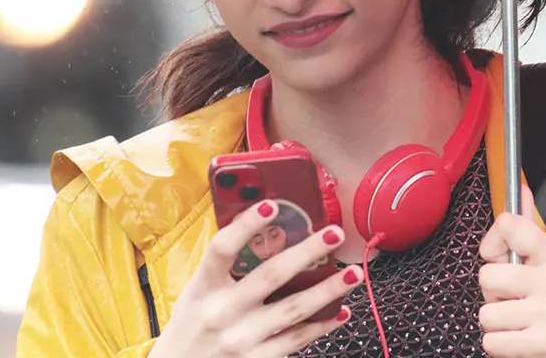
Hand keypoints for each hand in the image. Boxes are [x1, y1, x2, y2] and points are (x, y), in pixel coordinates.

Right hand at [153, 202, 362, 356]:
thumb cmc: (192, 327)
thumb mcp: (195, 295)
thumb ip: (223, 269)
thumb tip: (264, 231)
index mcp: (202, 288)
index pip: (222, 249)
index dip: (246, 226)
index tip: (272, 206)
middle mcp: (222, 312)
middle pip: (271, 276)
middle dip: (308, 251)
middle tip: (335, 233)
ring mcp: (242, 339)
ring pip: (294, 309)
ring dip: (328, 290)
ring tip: (354, 273)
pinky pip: (297, 339)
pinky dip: (321, 326)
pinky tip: (340, 312)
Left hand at [478, 212, 545, 357]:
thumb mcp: (545, 264)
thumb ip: (526, 229)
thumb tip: (520, 188)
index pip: (509, 224)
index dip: (493, 244)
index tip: (502, 258)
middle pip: (487, 275)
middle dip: (493, 294)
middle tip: (515, 300)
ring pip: (486, 313)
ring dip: (496, 323)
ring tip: (518, 322)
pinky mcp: (541, 343)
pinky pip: (491, 341)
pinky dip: (499, 346)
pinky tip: (519, 341)